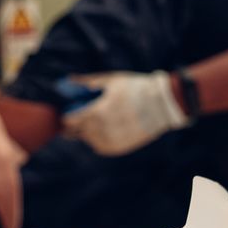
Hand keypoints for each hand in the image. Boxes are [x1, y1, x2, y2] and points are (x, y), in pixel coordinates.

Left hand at [62, 71, 189, 155]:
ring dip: (86, 134)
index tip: (67, 114)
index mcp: (96, 112)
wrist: (162, 105)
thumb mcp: (111, 81)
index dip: (66, 118)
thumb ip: (87, 82)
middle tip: (75, 121)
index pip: (71, 121)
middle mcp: (102, 129)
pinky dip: (98, 142)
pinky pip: (101, 148)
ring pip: (89, 141)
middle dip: (73, 127)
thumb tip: (69, 79)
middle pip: (78, 133)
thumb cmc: (135, 88)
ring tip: (90, 125)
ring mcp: (111, 140)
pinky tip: (101, 133)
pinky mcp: (120, 147)